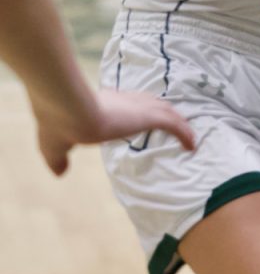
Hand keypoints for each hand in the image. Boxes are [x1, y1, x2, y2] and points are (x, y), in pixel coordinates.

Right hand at [34, 90, 195, 176]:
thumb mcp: (54, 145)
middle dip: (165, 115)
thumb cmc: (57, 123)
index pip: (130, 105)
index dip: (140, 112)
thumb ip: (59, 158)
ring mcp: (138, 107)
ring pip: (167, 113)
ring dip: (180, 125)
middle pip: (153, 105)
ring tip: (190, 137)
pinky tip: (192, 144)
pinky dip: (184, 133)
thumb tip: (60, 173)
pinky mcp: (147, 116)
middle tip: (176, 126)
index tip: (145, 120)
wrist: (67, 110)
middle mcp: (125, 100)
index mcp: (105, 102)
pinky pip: (174, 125)